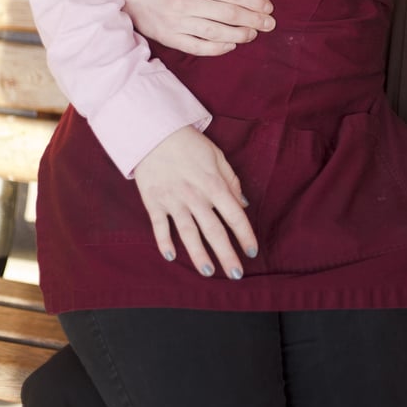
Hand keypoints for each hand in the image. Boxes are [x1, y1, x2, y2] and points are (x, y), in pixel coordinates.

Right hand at [118, 0, 274, 54]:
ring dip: (240, 35)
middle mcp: (185, 3)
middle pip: (229, 14)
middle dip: (254, 20)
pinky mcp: (170, 38)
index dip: (255, 1)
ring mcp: (177, 23)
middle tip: (270, 23)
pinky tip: (232, 45)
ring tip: (254, 33)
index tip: (268, 7)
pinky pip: (198, 47)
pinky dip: (218, 49)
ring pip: (216, 33)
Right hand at [134, 125, 257, 276]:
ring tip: (209, 272)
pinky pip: (159, 226)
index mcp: (213, 184)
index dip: (245, 235)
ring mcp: (173, 201)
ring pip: (188, 234)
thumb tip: (244, 204)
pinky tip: (170, 256)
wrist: (155, 132)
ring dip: (198, 255)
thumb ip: (231, 181)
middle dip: (226, 254)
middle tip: (236, 274)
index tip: (253, 251)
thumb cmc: (190, 144)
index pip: (234, 215)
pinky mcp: (153, 202)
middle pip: (214, 231)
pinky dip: (163, 242)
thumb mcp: (217, 156)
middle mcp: (195, 196)